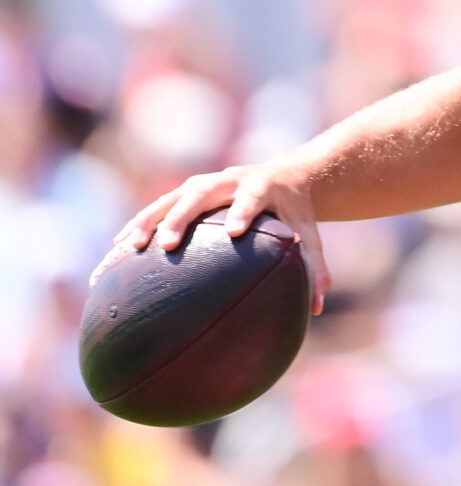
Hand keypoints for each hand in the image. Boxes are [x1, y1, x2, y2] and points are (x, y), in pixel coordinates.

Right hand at [92, 163, 331, 314]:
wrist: (286, 177)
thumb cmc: (297, 216)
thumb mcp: (310, 237)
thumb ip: (315, 269)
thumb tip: (318, 309)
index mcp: (264, 188)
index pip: (253, 198)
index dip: (244, 212)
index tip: (234, 232)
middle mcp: (231, 180)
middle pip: (203, 193)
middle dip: (184, 217)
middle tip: (168, 244)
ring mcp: (206, 183)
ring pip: (173, 197)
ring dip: (151, 219)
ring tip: (129, 247)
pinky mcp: (189, 190)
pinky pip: (160, 206)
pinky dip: (140, 223)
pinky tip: (118, 249)